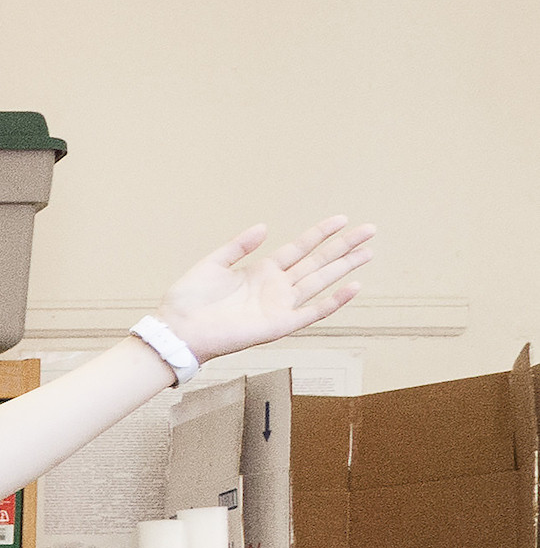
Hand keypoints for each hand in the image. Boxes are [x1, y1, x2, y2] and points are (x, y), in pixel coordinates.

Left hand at [156, 218, 373, 367]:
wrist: (178, 329)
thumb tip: (264, 227)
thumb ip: (238, 246)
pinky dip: (334, 301)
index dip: (320, 233)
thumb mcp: (213, 264)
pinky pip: (313, 312)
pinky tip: (354, 287)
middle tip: (370, 230)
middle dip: (344, 246)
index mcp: (261, 271)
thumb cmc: (188, 301)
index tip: (342, 218)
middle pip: (318, 261)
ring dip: (345, 267)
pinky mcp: (279, 324)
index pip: (299, 247)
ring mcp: (280, 305)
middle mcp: (275, 287)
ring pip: (321, 281)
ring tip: (369, 251)